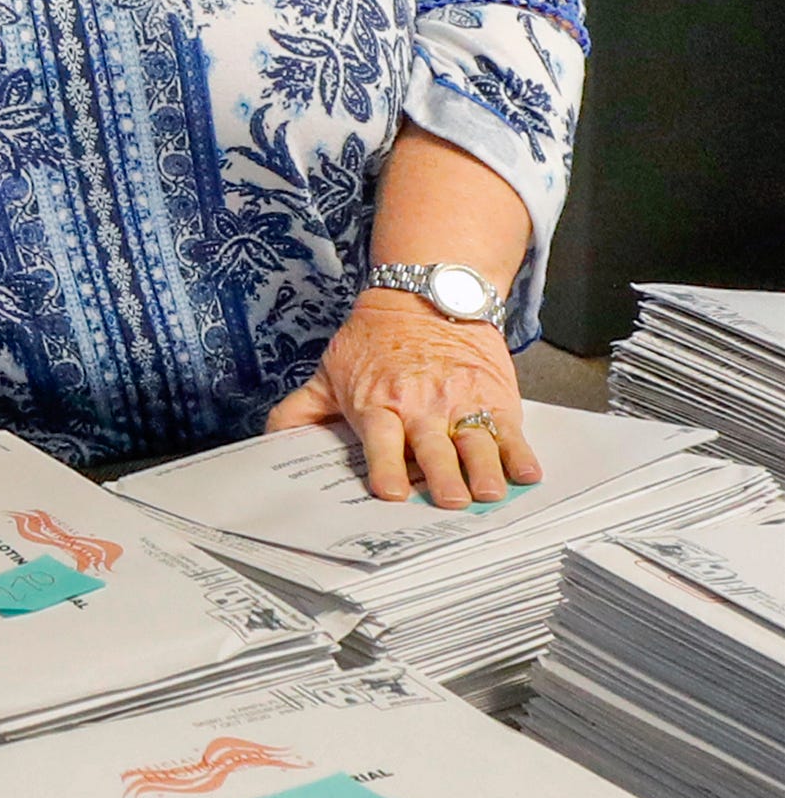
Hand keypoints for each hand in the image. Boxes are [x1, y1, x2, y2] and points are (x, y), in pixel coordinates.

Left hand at [266, 292, 541, 508]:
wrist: (427, 294)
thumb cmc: (375, 341)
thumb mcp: (330, 372)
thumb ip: (300, 411)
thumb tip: (269, 442)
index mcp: (380, 403)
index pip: (382, 441)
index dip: (386, 467)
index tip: (391, 492)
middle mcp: (423, 405)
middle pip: (435, 448)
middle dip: (444, 477)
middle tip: (453, 502)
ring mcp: (462, 402)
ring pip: (476, 442)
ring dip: (485, 469)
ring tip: (490, 492)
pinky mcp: (494, 397)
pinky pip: (509, 430)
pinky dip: (520, 452)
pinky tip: (527, 472)